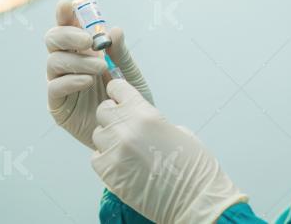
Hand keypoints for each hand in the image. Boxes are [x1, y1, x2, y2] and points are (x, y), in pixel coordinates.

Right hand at [45, 0, 153, 149]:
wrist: (132, 133)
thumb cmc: (130, 100)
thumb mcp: (130, 74)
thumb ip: (120, 53)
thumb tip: (114, 30)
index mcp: (83, 51)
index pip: (68, 26)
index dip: (64, 14)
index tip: (67, 5)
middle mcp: (69, 64)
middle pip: (53, 40)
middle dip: (67, 35)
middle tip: (89, 41)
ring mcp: (61, 84)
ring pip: (53, 62)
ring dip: (77, 61)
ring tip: (101, 68)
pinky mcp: (59, 106)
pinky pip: (55, 88)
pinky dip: (71, 81)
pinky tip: (88, 82)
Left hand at [91, 79, 247, 223]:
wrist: (195, 201)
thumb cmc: (193, 168)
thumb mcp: (178, 132)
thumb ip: (153, 121)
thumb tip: (140, 121)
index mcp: (145, 114)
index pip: (117, 89)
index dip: (118, 93)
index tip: (120, 98)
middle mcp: (126, 128)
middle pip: (103, 110)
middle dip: (112, 116)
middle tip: (125, 126)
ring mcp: (114, 151)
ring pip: (98, 134)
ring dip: (109, 139)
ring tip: (127, 149)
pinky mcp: (108, 172)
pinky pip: (96, 157)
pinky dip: (106, 158)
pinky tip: (122, 163)